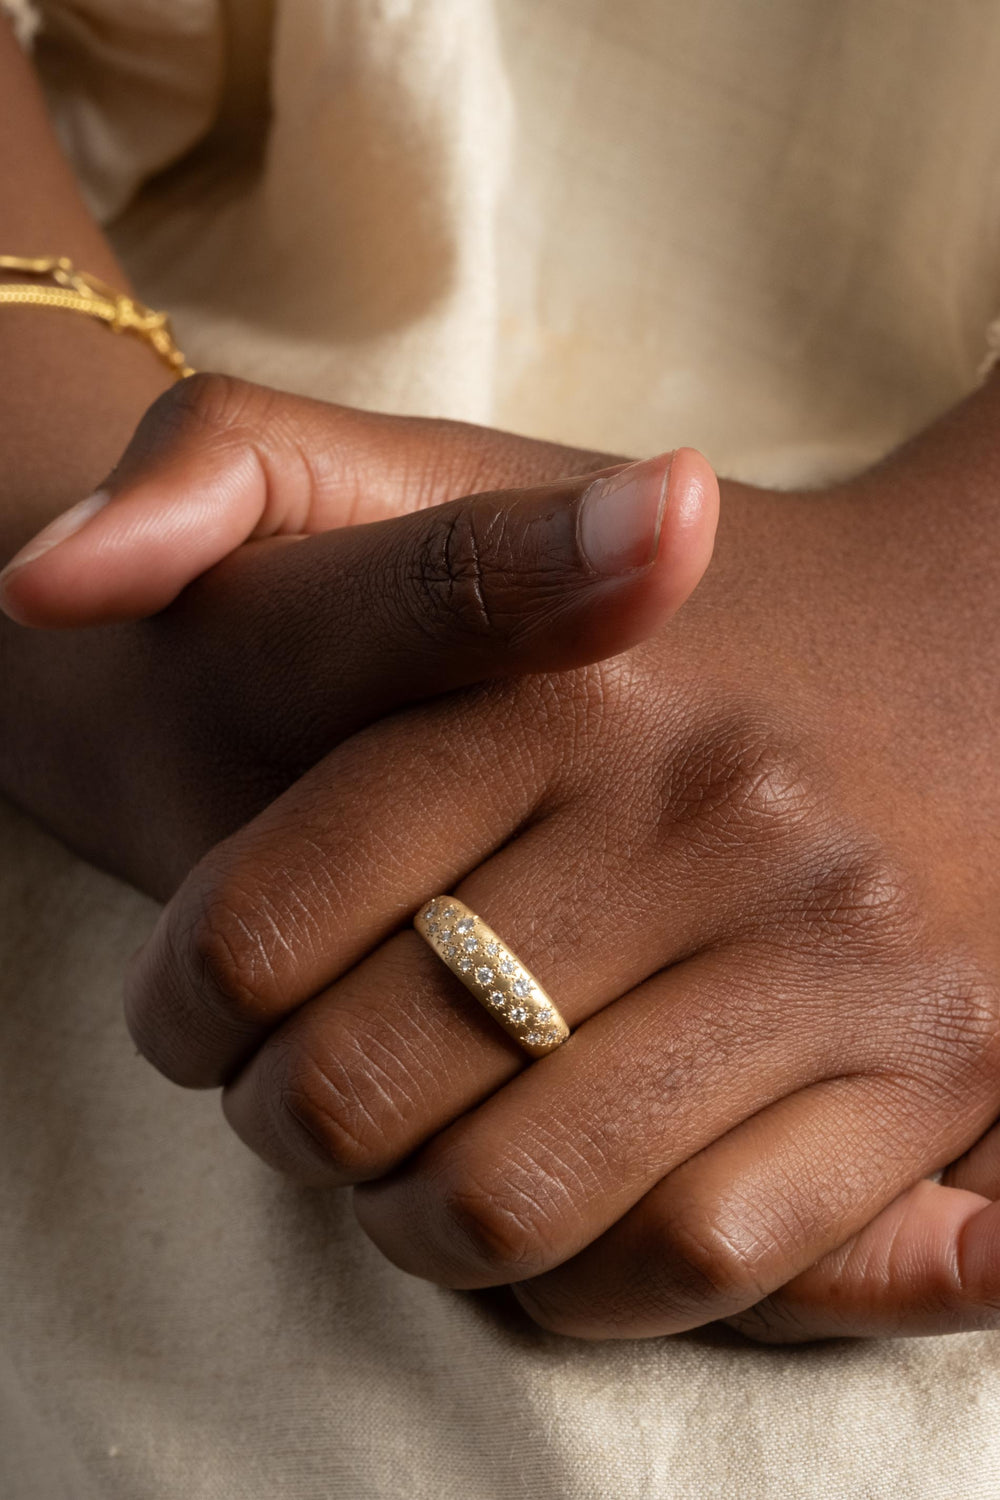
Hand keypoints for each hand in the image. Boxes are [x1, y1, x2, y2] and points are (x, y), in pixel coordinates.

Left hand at [124, 374, 999, 1341]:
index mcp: (557, 676)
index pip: (269, 913)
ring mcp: (833, 943)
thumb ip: (209, 476)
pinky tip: (557, 1214)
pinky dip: (585, 1279)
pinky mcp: (936, 1057)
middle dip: (294, 1122)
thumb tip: (30, 586)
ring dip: (416, 1224)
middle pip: (377, 1079)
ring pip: (519, 1198)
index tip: (203, 1010)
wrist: (962, 641)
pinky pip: (702, 1257)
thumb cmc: (638, 599)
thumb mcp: (417, 471)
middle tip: (307, 1094)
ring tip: (413, 1168)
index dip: (193, 999)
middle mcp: (707, 808)